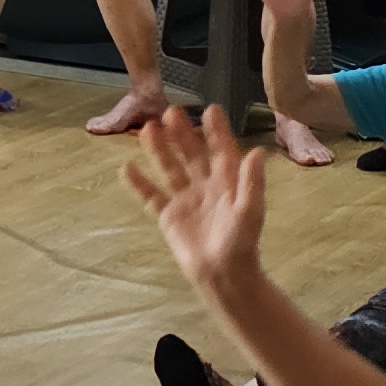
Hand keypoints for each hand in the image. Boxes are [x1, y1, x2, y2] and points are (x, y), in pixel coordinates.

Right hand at [122, 103, 268, 295]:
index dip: (216, 132)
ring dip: (159, 150)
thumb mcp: (250, 211)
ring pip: (170, 168)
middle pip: (191, 154)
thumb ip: (252, 182)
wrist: (223, 275)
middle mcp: (205, 186)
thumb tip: (258, 152)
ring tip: (148, 129)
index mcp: (227, 183)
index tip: (211, 110)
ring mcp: (185, 200)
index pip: (221, 151)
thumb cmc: (242, 243)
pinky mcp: (169, 216)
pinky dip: (139, 183)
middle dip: (182, 134)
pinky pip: (151, 196)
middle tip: (171, 112)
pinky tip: (127, 168)